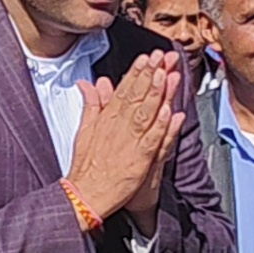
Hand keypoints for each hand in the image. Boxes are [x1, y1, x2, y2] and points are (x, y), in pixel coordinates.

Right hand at [66, 52, 183, 223]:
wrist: (84, 195)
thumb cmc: (86, 167)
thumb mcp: (84, 130)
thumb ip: (91, 105)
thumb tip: (89, 84)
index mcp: (106, 120)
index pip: (123, 90)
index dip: (136, 72)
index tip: (147, 57)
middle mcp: (117, 127)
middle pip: (136, 96)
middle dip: (149, 74)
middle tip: (161, 57)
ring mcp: (129, 143)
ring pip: (145, 113)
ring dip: (156, 93)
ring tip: (165, 74)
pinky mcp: (139, 160)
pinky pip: (152, 140)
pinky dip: (161, 126)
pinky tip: (170, 112)